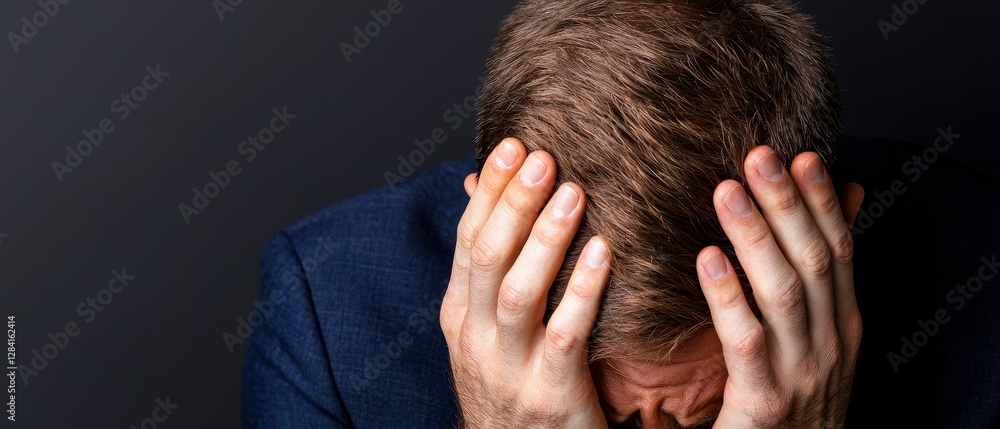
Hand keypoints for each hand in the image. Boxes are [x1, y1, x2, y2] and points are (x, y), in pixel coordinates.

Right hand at [439, 138, 610, 428]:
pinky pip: (565, 336)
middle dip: (514, 202)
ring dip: (546, 238)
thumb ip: (490, 269)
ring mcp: (509, 368)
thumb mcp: (488, 329)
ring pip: (519, 292)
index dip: (490, 192)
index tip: (513, 144)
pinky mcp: (549, 396)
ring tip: (573, 192)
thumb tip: (482, 191)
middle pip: (488, 257)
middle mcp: (476, 338)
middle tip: (543, 156)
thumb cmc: (513, 381)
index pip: (468, 240)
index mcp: (460, 314)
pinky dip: (583, 290)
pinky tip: (606, 252)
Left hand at [696, 146, 864, 427]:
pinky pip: (746, 340)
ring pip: (783, 291)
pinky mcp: (764, 401)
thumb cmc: (797, 394)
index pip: (839, 250)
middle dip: (788, 204)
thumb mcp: (820, 335)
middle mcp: (830, 342)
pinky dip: (728, 296)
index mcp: (843, 322)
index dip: (821, 202)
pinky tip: (707, 257)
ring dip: (756, 236)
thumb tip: (848, 197)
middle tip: (758, 155)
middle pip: (814, 261)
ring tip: (726, 190)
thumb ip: (824, 273)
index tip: (802, 155)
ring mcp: (801, 372)